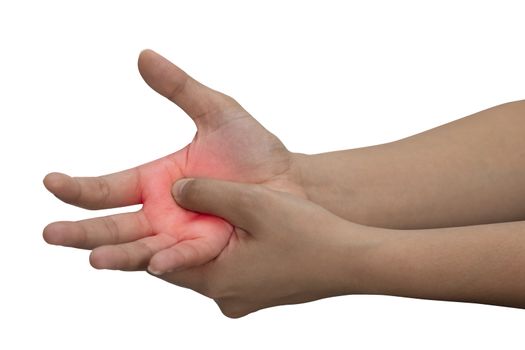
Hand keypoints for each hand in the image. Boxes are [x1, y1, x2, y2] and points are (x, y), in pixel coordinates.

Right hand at [43, 50, 304, 272]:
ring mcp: (180, 236)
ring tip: (94, 257)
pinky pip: (183, 259)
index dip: (78, 188)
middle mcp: (161, 212)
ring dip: (116, 253)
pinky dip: (169, 260)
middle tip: (51, 233)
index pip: (106, 189)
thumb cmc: (254, 150)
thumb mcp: (216, 112)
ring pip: (140, 249)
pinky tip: (154, 262)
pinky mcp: (205, 252)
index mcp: (154, 181)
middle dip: (81, 231)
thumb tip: (144, 56)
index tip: (52, 182)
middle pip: (112, 226)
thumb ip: (180, 87)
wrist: (290, 182)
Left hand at [154, 178, 382, 317]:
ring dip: (197, 244)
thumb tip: (177, 189)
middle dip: (168, 242)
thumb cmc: (308, 234)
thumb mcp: (252, 203)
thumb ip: (207, 192)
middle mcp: (227, 296)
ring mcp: (246, 298)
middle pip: (182, 266)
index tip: (115, 238)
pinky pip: (228, 272)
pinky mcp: (261, 293)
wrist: (354, 260)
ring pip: (206, 267)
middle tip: (152, 221)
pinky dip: (221, 251)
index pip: (160, 263)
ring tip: (189, 220)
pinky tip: (228, 231)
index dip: (140, 245)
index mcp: (218, 280)